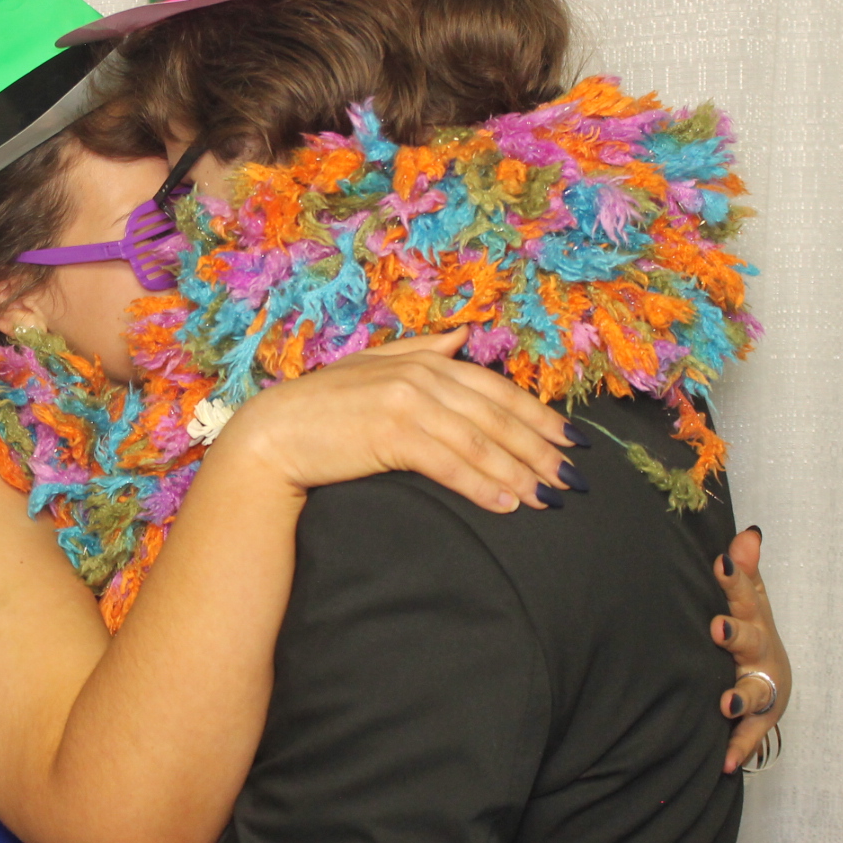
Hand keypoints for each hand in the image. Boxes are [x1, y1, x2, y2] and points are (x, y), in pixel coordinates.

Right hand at [218, 331, 583, 513]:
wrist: (271, 435)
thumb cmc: (320, 408)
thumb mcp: (371, 368)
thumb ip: (419, 350)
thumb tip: (464, 337)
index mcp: (423, 361)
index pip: (495, 390)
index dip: (538, 415)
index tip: (570, 441)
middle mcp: (419, 376)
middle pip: (496, 416)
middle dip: (539, 449)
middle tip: (571, 479)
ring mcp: (405, 403)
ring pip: (479, 441)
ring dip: (518, 472)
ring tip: (547, 498)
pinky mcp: (389, 435)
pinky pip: (448, 463)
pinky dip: (481, 485)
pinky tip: (506, 505)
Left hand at [711, 526, 790, 773]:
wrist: (773, 679)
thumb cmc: (753, 631)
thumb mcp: (752, 600)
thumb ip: (745, 571)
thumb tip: (748, 533)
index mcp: (754, 620)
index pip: (745, 596)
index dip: (734, 580)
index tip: (719, 564)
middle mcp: (761, 652)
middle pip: (751, 640)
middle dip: (736, 634)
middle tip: (717, 629)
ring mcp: (762, 686)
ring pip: (754, 691)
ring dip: (740, 696)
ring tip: (725, 701)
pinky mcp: (760, 719)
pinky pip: (750, 734)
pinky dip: (738, 747)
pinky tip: (723, 761)